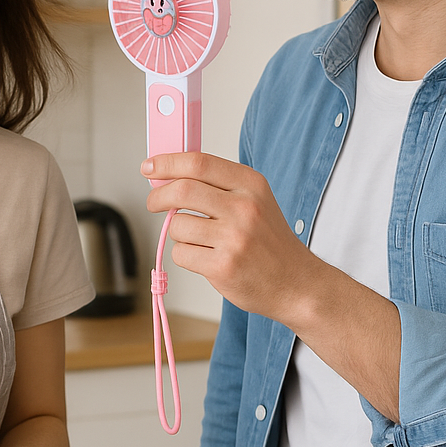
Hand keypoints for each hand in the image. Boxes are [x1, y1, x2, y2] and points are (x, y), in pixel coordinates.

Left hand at [142, 151, 315, 324]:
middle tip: (153, 202)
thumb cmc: (269, 241)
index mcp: (251, 185)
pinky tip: (206, 257)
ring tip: (198, 239)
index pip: (199, 163)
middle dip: (158, 197)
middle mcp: (244, 208)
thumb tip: (167, 177)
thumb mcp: (254, 200)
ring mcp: (234, 238)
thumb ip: (216, 185)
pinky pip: (181, 253)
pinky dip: (185, 255)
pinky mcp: (223, 266)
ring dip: (177, 232)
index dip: (167, 163)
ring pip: (177, 225)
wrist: (296, 283)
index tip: (149, 166)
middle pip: (182, 190)